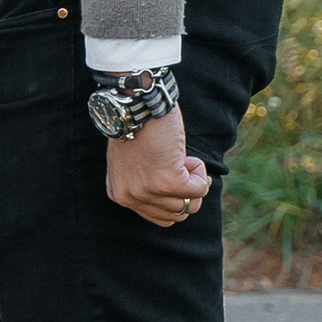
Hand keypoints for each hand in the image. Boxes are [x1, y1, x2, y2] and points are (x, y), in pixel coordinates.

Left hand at [104, 108, 208, 226]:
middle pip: (176, 214)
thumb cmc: (136, 126)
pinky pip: (198, 189)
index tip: (176, 176)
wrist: (135, 104)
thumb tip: (175, 198)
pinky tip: (188, 156)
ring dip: (195, 181)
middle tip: (183, 167)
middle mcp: (131, 198)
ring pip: (189, 204)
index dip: (175, 197)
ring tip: (183, 159)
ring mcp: (149, 192)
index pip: (159, 216)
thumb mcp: (131, 164)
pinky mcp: (167, 182)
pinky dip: (200, 173)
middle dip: (187, 192)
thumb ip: (145, 183)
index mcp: (120, 195)